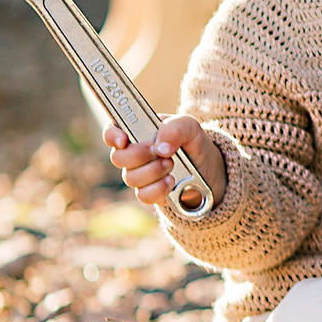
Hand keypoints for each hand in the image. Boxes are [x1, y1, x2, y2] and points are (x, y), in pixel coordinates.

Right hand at [104, 116, 225, 211]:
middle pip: (117, 158)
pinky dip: (158, 189)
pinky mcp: (149, 193)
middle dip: (140, 155)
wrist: (209, 169)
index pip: (112, 132)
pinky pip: (142, 195)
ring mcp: (140, 175)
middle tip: (163, 152)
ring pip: (130, 178)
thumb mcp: (190, 127)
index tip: (124, 140)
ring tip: (171, 165)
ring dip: (153, 171)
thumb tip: (160, 147)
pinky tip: (171, 182)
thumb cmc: (193, 143)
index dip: (112, 135)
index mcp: (139, 132)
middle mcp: (134, 154)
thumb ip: (175, 128)